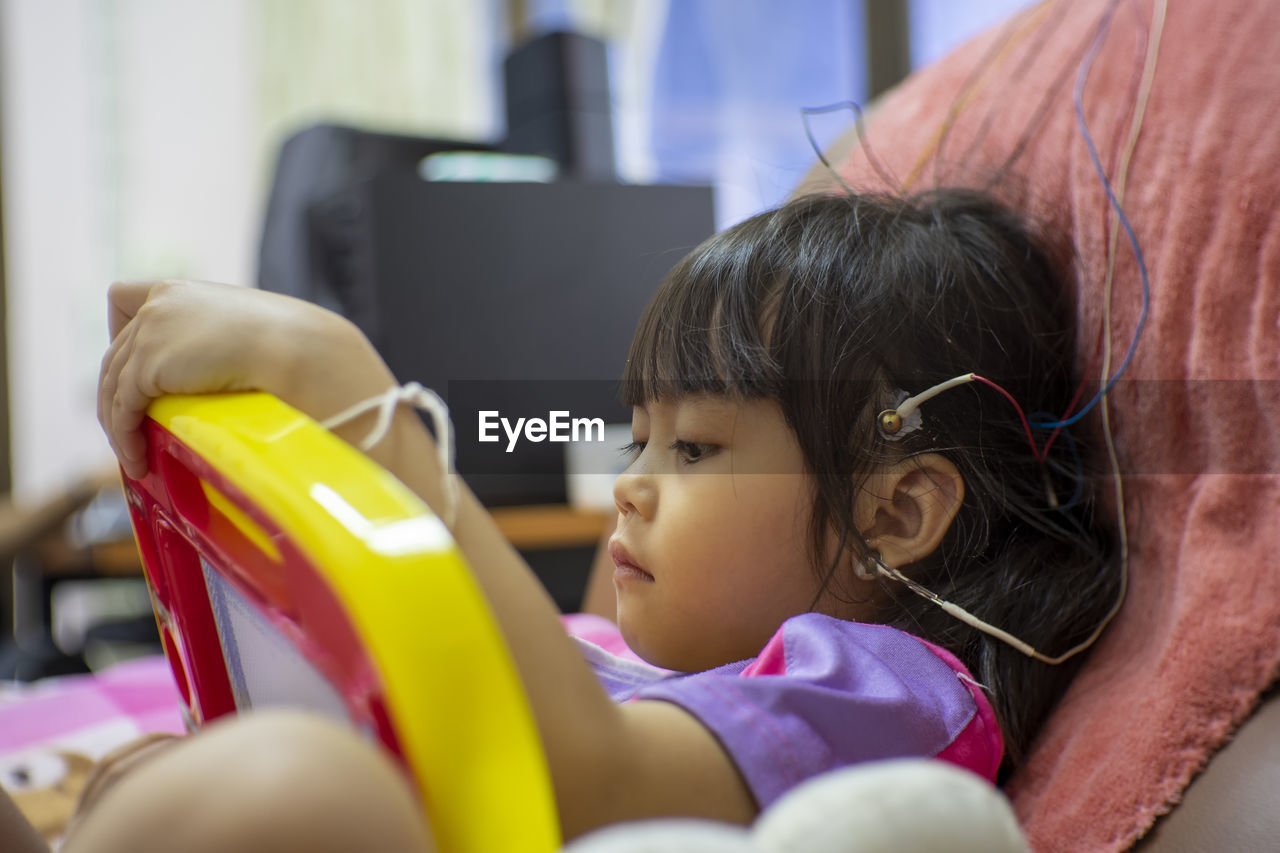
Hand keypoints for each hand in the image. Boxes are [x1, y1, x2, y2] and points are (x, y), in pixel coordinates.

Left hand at [98, 280, 391, 478]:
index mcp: (178, 290)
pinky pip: (122, 408)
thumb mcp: (242, 329)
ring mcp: (149, 332)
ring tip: (134, 457)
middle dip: (118, 396)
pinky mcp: (148, 366)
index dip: (122, 331)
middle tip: (132, 431)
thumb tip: (216, 375)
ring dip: (117, 425)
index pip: (125, 299)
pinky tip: (138, 458)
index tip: (137, 365)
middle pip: (115, 355)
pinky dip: (125, 436)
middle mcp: (156, 305)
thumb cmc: (288, 342)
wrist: (295, 348)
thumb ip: (216, 340)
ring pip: (112, 385)